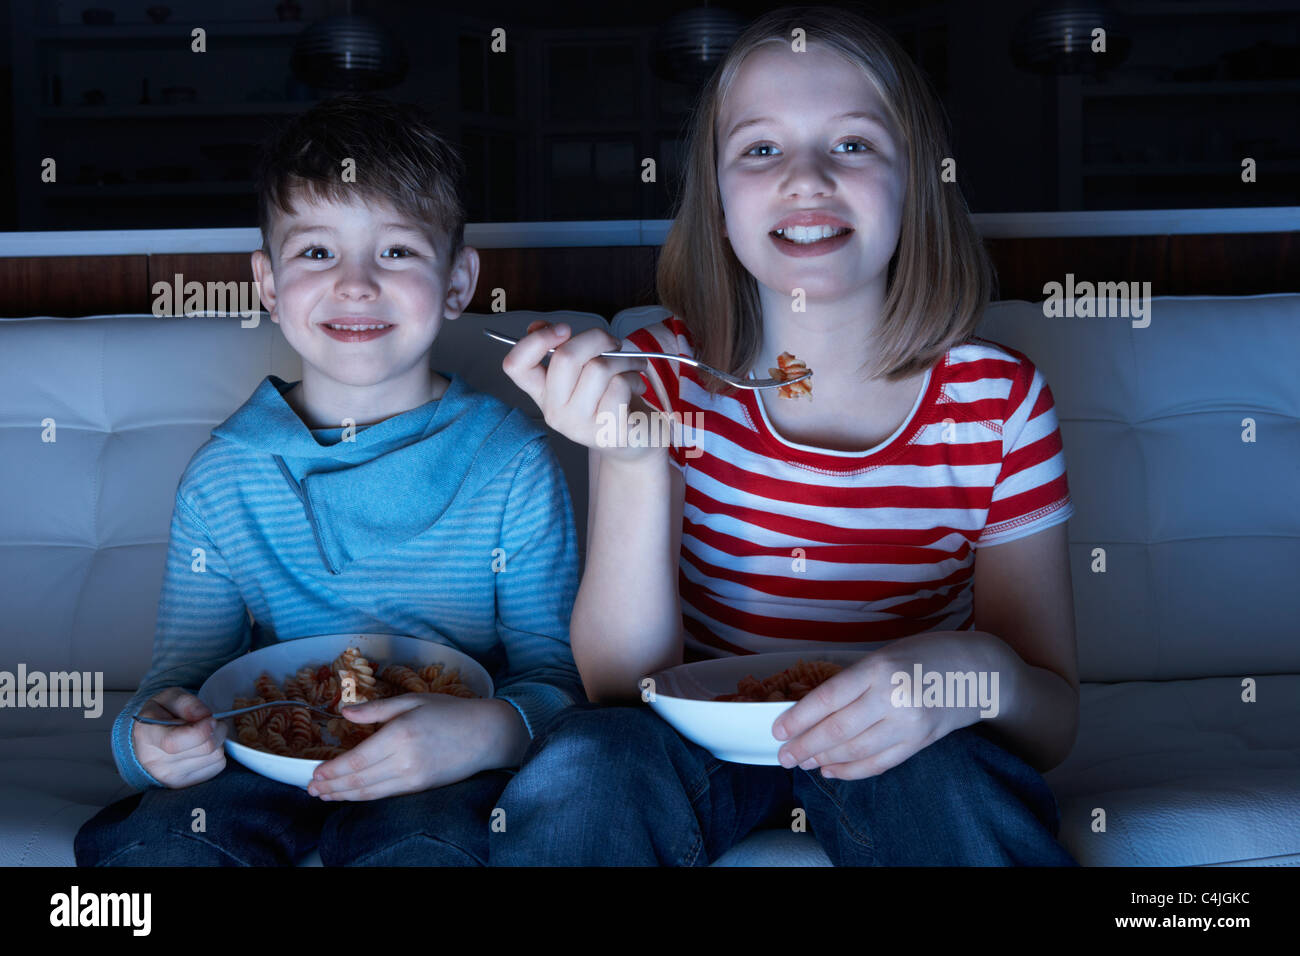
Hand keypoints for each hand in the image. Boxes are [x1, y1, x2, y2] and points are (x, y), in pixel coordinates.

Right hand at [132, 687, 227, 787]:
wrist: (146, 741)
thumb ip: (186, 703)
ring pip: (215, 757)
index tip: (210, 718)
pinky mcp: (184, 784)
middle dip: (217, 730)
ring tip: (205, 734)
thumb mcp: (168, 698)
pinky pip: (217, 767)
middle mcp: (155, 761)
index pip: (175, 742)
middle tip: (211, 721)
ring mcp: (169, 777)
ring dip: (218, 742)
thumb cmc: (160, 716)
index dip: (201, 730)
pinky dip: (216, 754)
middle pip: (205, 748)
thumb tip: (204, 716)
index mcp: (147, 735)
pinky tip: (203, 747)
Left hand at [306, 694, 515, 800]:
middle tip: (311, 789)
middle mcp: (404, 761)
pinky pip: (385, 795)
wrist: (487, 734)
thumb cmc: (451, 712)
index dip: (332, 770)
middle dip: (332, 787)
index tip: (314, 774)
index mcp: (400, 735)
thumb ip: (376, 709)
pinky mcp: (420, 787)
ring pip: (369, 793)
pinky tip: (352, 794)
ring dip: (343, 796)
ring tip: (325, 796)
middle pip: (358, 781)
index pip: (356, 760)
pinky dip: (364, 797)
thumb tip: (345, 713)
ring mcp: (413, 778)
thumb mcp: (412, 701)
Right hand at [501, 320, 654, 461]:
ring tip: (633, 366)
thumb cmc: (608, 397)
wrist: (635, 438)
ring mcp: (579, 426)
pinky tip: (636, 386)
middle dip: (596, 338)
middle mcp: (554, 411)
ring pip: (598, 368)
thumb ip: (558, 347)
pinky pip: (620, 386)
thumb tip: (538, 325)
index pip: (516, 365)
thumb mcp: (581, 371)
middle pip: (566, 357)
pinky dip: (634, 377)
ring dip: (624, 359)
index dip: (535, 340)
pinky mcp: (606, 432)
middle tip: (614, 343)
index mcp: (542, 392)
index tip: (564, 329)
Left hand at [770, 632, 995, 779]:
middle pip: (837, 729)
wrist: (979, 670)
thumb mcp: (885, 654)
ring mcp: (909, 724)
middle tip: (783, 757)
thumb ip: (854, 681)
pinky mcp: (920, 743)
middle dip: (805, 745)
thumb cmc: (925, 654)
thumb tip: (811, 709)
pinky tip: (832, 770)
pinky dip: (852, 770)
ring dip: (824, 760)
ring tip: (803, 762)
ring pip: (856, 751)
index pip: (828, 698)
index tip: (777, 731)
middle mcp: (893, 697)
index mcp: (878, 668)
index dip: (798, 718)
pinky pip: (879, 763)